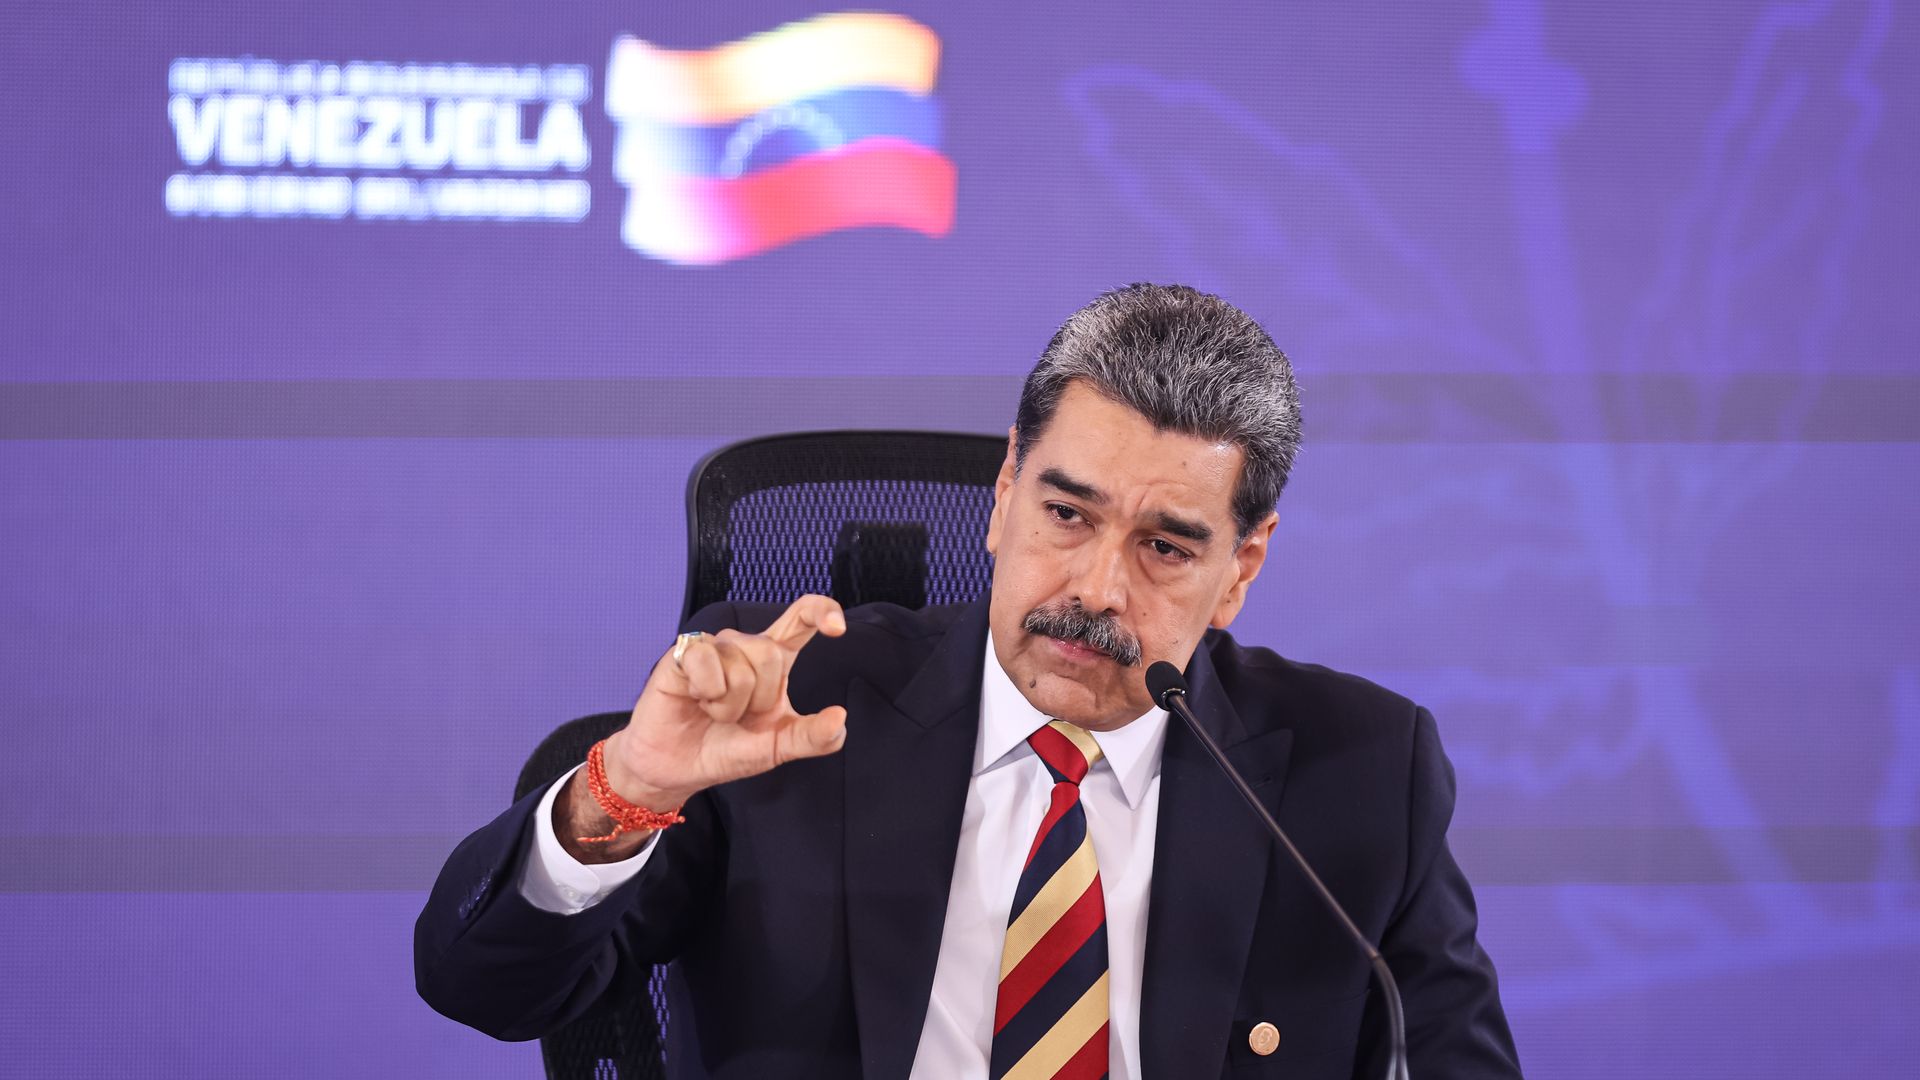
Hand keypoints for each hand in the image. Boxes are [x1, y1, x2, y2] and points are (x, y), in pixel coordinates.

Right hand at [602, 594, 849, 814]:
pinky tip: (694, 699)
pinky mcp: (682, 653)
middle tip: (738, 716)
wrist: (679, 769)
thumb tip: (840, 718)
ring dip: (728, 706)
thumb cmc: (727, 750)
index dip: (821, 612)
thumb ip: (813, 737)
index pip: (801, 618)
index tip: (837, 628)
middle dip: (758, 699)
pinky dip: (706, 693)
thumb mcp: (778, 747)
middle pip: (771, 655)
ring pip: (740, 667)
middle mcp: (744, 646)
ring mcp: (713, 647)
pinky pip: (706, 662)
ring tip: (712, 712)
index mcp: (774, 660)